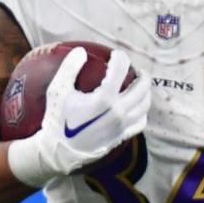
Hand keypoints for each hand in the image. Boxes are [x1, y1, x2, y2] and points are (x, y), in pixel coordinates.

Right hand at [7, 48, 150, 187]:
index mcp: (104, 98)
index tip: (117, 55)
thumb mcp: (57, 91)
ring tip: (140, 85)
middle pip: (141, 87)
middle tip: (136, 70)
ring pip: (145, 105)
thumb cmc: (58, 119)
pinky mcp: (122, 136)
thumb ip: (69, 68)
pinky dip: (142, 111)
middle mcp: (118, 111)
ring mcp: (122, 125)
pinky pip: (141, 122)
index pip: (120, 70)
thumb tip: (81, 51)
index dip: (121, 58)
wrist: (59, 151)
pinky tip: (136, 107)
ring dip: (145, 92)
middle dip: (141, 75)